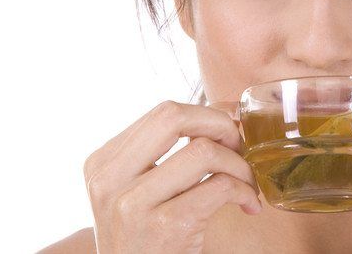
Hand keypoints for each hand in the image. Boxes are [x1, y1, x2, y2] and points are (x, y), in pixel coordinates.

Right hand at [82, 101, 262, 253]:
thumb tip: (229, 110)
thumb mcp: (140, 193)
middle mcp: (110, 180)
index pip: (163, 112)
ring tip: (247, 182)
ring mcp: (133, 204)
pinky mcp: (164, 227)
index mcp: (103, 163)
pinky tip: (248, 204)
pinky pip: (220, 187)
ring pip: (203, 151)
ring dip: (239, 165)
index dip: (207, 115)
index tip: (229, 132)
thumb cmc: (146, 241)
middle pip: (174, 116)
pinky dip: (245, 190)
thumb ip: (169, 152)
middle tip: (239, 147)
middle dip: (219, 125)